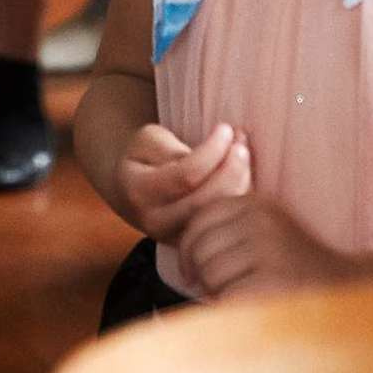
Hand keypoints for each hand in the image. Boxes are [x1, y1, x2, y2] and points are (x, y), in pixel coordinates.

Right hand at [115, 120, 251, 240]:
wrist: (129, 192)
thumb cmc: (142, 158)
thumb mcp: (147, 141)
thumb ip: (174, 149)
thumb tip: (212, 152)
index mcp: (140, 193)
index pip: (185, 177)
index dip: (211, 152)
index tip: (225, 129)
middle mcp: (156, 222)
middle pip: (205, 203)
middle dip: (231, 171)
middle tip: (241, 144)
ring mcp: (175, 239)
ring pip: (217, 217)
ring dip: (240, 184)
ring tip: (243, 153)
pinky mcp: (194, 243)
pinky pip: (223, 224)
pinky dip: (240, 198)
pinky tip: (244, 174)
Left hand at [177, 190, 346, 302]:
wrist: (345, 291)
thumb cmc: (295, 267)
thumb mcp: (265, 231)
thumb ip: (230, 228)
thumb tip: (182, 249)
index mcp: (256, 203)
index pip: (200, 220)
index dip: (189, 250)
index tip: (193, 271)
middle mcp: (262, 220)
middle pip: (200, 249)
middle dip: (203, 275)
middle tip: (223, 290)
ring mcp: (269, 249)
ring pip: (211, 274)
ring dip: (219, 294)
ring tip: (244, 297)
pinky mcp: (272, 281)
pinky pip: (227, 297)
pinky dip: (231, 310)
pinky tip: (252, 309)